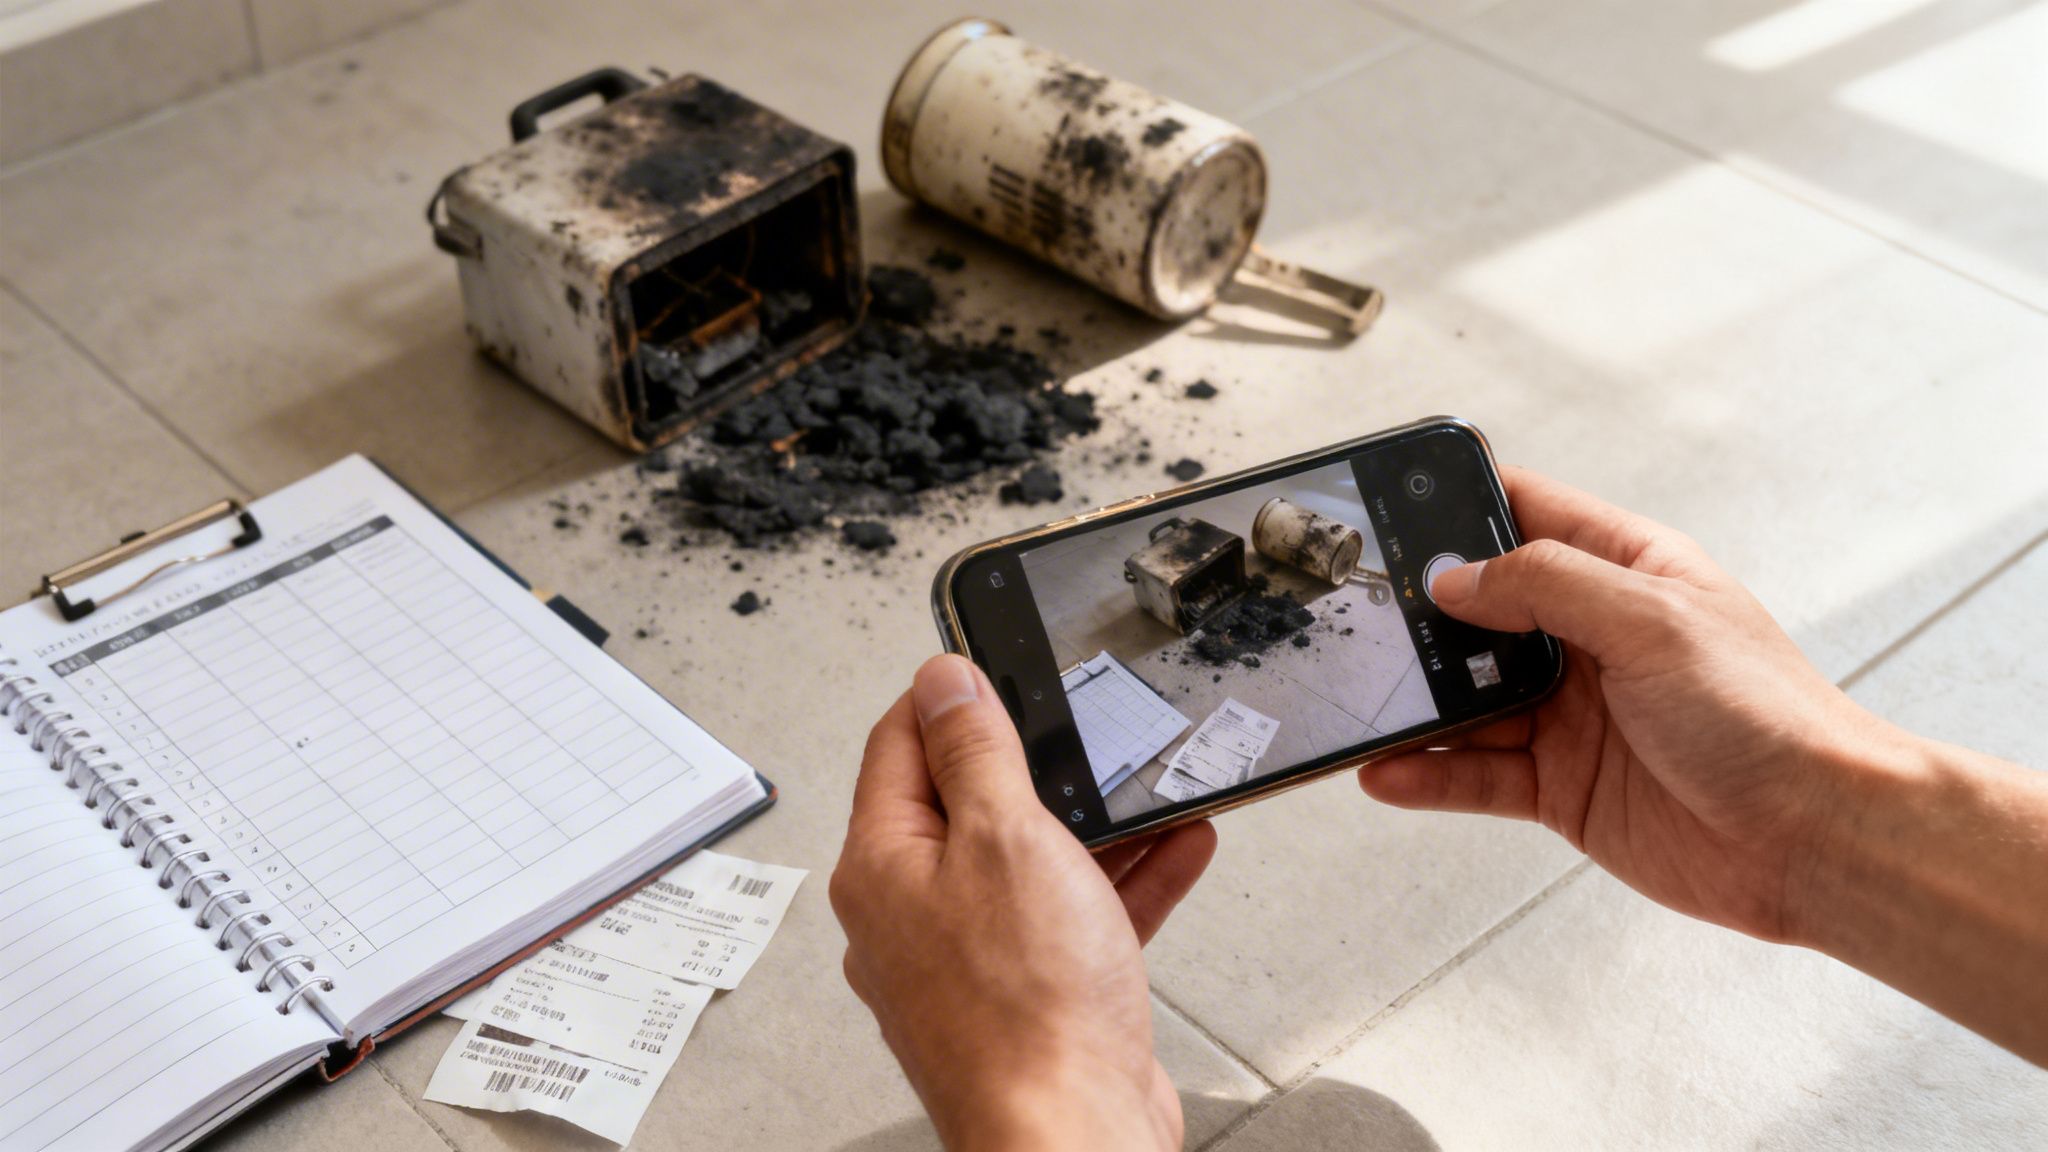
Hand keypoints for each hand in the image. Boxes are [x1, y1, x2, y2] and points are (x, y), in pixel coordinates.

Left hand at [831, 655, 1216, 1150]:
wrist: (1070, 1134)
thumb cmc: (1027, 1011)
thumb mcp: (1004, 838)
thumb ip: (975, 753)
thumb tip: (943, 680)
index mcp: (883, 867)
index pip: (898, 745)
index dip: (948, 696)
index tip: (994, 665)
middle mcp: (912, 914)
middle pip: (968, 804)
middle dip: (1035, 762)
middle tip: (1079, 725)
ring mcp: (970, 960)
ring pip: (1030, 863)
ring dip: (1094, 822)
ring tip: (1146, 785)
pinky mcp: (1029, 996)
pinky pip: (1072, 917)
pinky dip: (1121, 882)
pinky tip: (1176, 850)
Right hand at [1360, 467, 2047, 1063]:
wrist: (1816, 840)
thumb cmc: (1770, 719)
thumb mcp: (1652, 622)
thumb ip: (1546, 587)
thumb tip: (1455, 579)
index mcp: (1628, 571)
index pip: (1526, 513)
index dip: (1459, 505)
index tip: (1390, 504)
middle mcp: (1594, 638)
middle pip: (1480, 610)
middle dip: (1420, 614)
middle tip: (1359, 617)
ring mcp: (1573, 713)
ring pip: (1468, 697)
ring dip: (1416, 702)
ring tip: (1360, 702)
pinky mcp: (1561, 785)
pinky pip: (1475, 774)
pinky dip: (1429, 774)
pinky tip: (1388, 770)